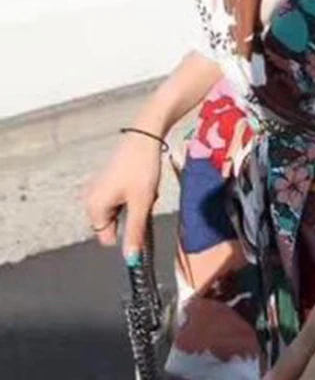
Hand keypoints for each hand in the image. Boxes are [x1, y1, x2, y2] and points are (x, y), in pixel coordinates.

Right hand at [82, 128, 162, 258]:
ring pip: (119, 209)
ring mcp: (95, 188)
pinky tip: (140, 180)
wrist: (144, 135)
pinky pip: (119, 197)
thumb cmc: (142, 169)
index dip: (128, 233)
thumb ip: (135, 233)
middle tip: (144, 198)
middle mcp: (89, 199)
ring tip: (144, 188)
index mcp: (94, 208)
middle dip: (132, 215)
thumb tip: (131, 260)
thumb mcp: (142, 203)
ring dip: (134, 204)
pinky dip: (132, 194)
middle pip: (114, 223)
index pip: (108, 237)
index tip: (143, 219)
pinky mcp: (104, 179)